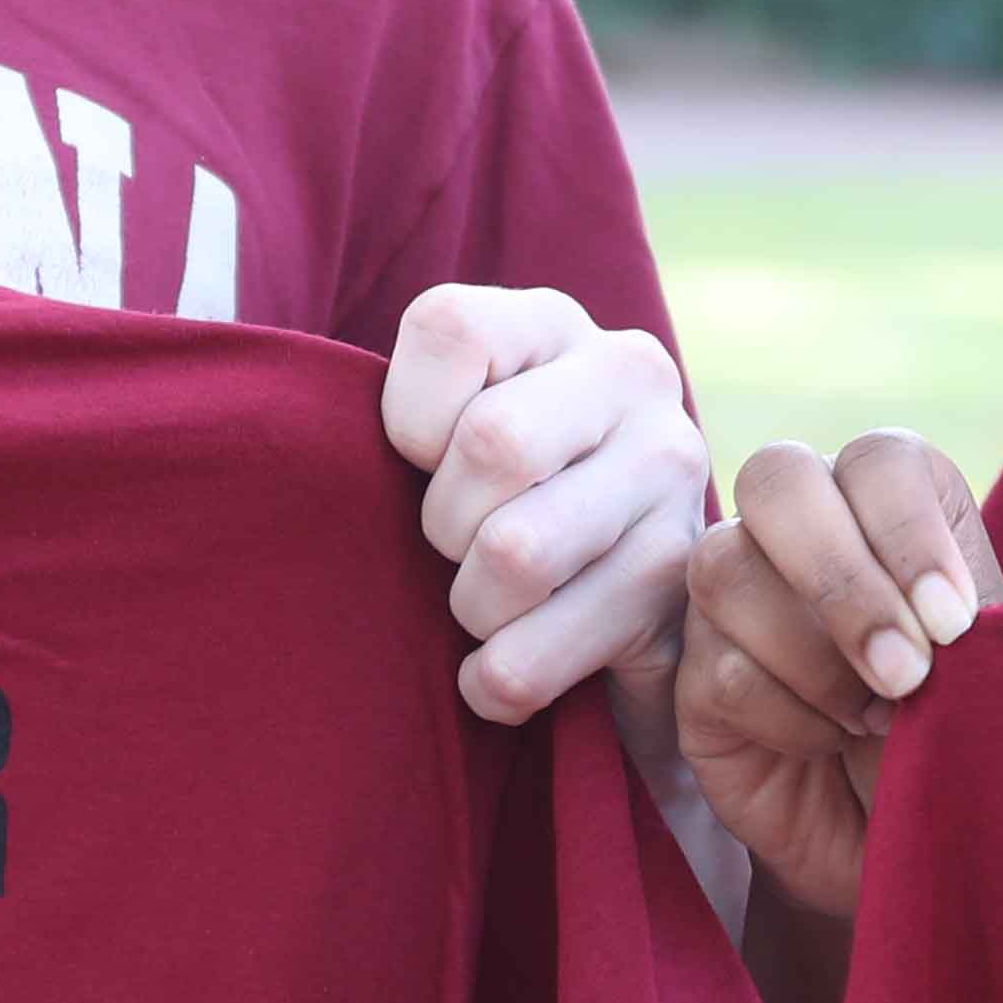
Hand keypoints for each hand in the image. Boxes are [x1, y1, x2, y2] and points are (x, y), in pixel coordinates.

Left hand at [383, 284, 709, 730]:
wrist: (626, 603)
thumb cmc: (498, 505)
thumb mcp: (455, 428)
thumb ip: (413, 419)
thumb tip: (321, 466)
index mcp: (551, 321)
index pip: (450, 329)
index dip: (409, 420)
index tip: (424, 463)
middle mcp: (630, 373)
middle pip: (493, 443)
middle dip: (445, 525)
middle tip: (454, 551)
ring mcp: (672, 467)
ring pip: (518, 553)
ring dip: (474, 608)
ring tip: (486, 607)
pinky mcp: (680, 574)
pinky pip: (539, 650)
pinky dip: (496, 681)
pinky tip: (502, 670)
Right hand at [675, 431, 1002, 925]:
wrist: (911, 833)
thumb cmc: (955, 732)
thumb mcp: (984, 669)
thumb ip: (959, 622)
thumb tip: (929, 616)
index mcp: (885, 502)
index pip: (877, 459)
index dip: (911, 532)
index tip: (954, 624)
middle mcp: (799, 528)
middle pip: (775, 477)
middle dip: (843, 578)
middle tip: (907, 672)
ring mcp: (732, 597)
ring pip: (727, 568)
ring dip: (817, 656)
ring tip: (874, 717)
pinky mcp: (694, 675)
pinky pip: (722, 670)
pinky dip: (793, 716)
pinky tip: (830, 743)